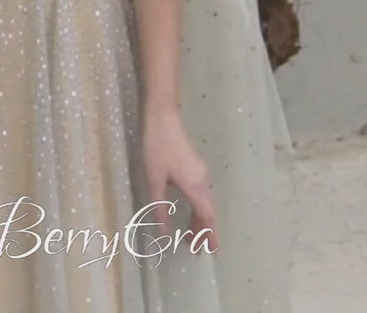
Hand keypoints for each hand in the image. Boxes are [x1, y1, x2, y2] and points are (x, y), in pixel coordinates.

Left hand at [140, 108, 219, 252]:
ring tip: (189, 233)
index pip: (206, 216)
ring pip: (204, 200)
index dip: (209, 234)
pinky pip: (201, 192)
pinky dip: (197, 206)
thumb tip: (164, 232)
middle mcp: (202, 179)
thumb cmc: (157, 147)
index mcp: (194, 185)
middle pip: (207, 210)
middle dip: (202, 230)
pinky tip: (188, 209)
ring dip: (199, 218)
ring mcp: (200, 171)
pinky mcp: (194, 164)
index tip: (212, 250)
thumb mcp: (154, 180)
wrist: (162, 117)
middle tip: (195, 247)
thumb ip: (160, 207)